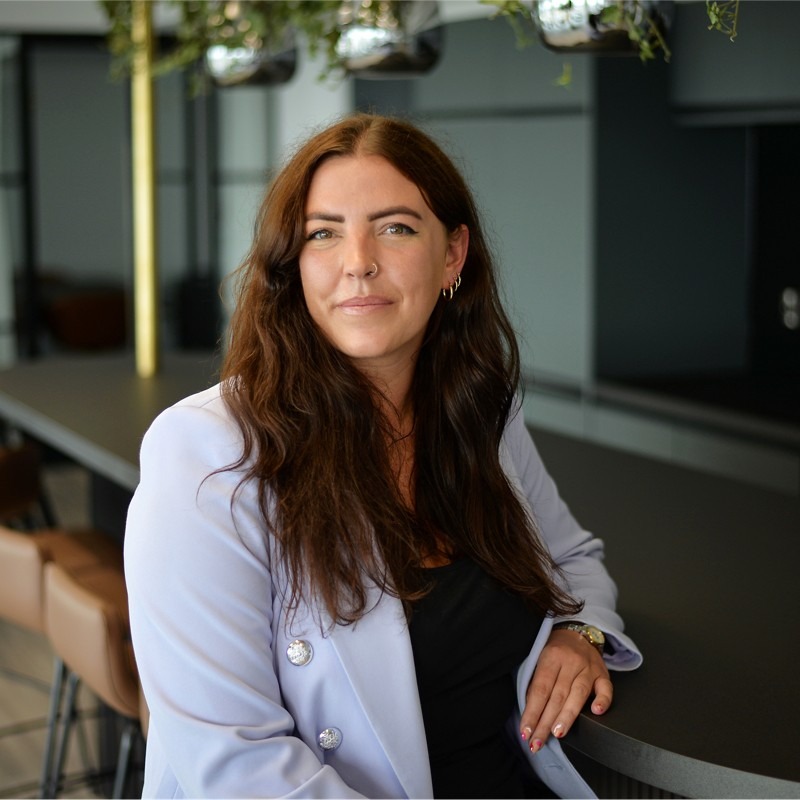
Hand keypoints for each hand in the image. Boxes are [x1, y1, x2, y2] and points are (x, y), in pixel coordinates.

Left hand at [519, 628, 612, 752]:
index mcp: (551, 656)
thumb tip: (529, 712)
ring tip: (557, 734)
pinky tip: (596, 712)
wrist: (577, 632)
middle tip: (537, 742)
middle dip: (546, 722)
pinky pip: (606, 689)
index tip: (526, 731)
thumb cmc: (555, 650)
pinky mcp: (603, 674)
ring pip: (578, 694)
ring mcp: (589, 668)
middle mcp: (571, 662)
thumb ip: (537, 682)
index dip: (532, 712)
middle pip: (557, 695)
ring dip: (567, 717)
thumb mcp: (540, 658)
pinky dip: (602, 701)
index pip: (540, 689)